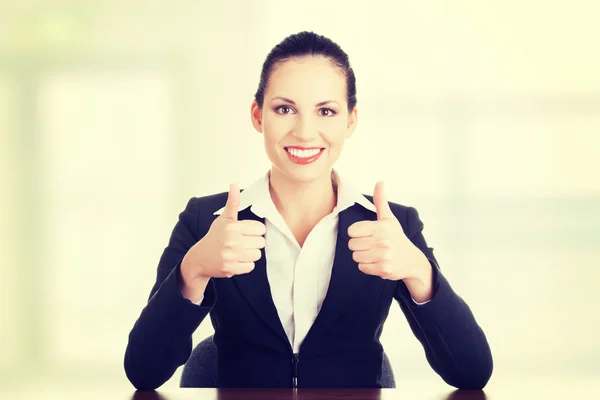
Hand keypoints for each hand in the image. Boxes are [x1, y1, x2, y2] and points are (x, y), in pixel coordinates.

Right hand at [181, 184, 265, 286]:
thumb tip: (233, 184)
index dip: (255, 231)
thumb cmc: (215, 237)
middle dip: (254, 243)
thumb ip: (232, 203)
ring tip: (239, 252)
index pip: (260, 229)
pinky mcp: (230, 268)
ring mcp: (231, 256)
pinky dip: (245, 265)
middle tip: (242, 243)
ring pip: (257, 255)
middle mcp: (232, 241)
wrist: (199, 258)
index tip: (246, 233)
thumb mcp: (223, 219)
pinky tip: (236, 260)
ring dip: (250, 254)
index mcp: (232, 227)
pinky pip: (250, 266)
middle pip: (261, 242)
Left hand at [347, 182, 432, 298]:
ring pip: (356, 257)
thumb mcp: (389, 219)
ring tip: (374, 254)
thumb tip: (379, 182)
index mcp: (381, 227)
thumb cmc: (397, 238)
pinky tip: (377, 262)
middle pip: (352, 245)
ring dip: (363, 257)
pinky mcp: (383, 269)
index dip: (357, 233)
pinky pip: (362, 267)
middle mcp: (382, 241)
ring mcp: (383, 256)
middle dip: (359, 246)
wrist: (412, 260)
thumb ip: (381, 201)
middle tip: (371, 245)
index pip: (352, 231)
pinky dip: (367, 266)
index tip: (366, 235)